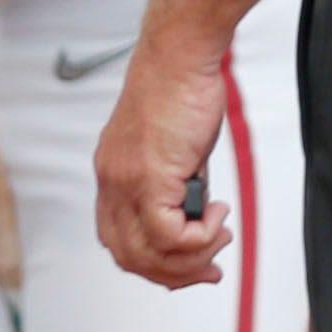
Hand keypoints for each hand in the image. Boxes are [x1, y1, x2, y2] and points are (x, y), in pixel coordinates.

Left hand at [92, 33, 234, 288]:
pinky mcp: (148, 178)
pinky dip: (199, 238)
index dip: (154, 263)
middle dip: (175, 273)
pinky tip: (218, 214)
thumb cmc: (179, 92)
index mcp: (113, 178)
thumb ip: (174, 183)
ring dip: (192, 258)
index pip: (119, 241)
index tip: (188, 265)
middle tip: (210, 266)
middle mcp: (112, 184)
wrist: (177, 58)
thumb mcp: (172, 149)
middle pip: (130, 258)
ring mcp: (127, 183)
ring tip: (219, 235)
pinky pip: (169, 237)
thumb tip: (193, 210)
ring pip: (148, 254)